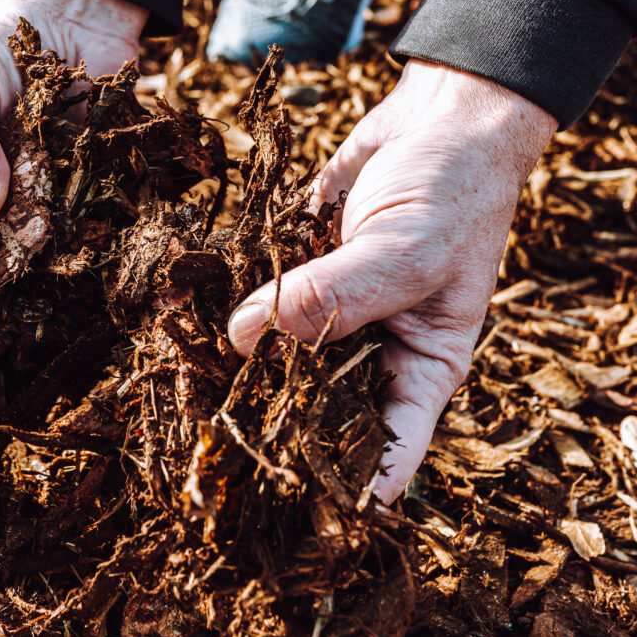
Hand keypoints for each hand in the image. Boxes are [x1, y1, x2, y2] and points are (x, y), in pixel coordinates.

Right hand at [0, 0, 148, 224]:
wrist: (68, 14)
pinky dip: (98, 213)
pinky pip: (93, 208)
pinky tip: (101, 215)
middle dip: (13, 245)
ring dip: (58, 235)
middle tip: (25, 246)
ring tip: (62, 233)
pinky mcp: (88, 180)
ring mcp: (44, 189)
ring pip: (48, 231)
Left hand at [227, 60, 556, 502]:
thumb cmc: (455, 190)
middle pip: (320, 412)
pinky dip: (229, 310)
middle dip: (273, 432)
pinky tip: (183, 325)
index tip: (294, 518)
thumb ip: (335, 295)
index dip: (345, 487)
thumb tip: (248, 337)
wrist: (438, 117)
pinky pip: (260, 302)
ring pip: (279, 360)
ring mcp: (331, 315)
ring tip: (182, 403)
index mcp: (422, 368)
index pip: (387, 449)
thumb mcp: (409, 248)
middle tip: (213, 462)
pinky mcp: (297, 275)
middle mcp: (372, 353)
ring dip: (237, 372)